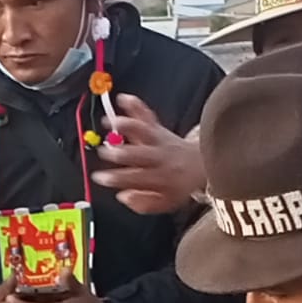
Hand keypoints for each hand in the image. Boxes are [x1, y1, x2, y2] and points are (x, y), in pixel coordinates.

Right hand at [91, 96, 205, 214]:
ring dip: (125, 125)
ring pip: (142, 131)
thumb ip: (143, 203)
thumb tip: (123, 196)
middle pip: (136, 153)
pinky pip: (147, 115)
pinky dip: (135, 105)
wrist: (202, 164)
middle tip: (104, 151)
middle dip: (118, 152)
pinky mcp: (158, 128)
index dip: (115, 177)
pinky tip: (122, 98)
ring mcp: (158, 140)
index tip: (99, 176)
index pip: (133, 178)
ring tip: (109, 122)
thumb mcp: (165, 202)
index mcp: (158, 177)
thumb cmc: (179, 185)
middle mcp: (157, 157)